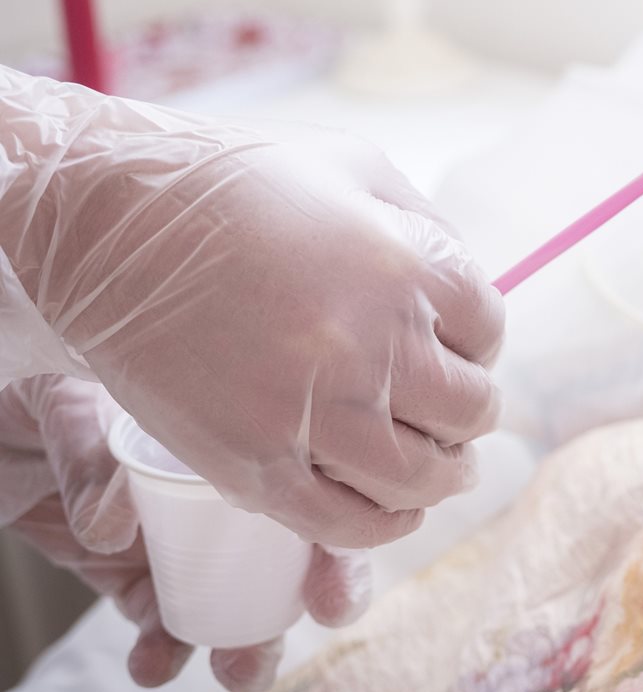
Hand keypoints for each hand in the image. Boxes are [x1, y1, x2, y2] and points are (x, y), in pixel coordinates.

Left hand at [0, 376, 370, 691]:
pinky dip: (162, 655)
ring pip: (239, 601)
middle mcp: (226, 493)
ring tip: (237, 668)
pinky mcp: (132, 579)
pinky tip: (152, 665)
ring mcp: (184, 542)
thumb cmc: (45, 386)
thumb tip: (113, 530)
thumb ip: (93, 455)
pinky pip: (160, 625)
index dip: (341, 542)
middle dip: (317, 600)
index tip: (332, 591)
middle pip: (299, 551)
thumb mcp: (69, 400)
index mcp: (241, 435)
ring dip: (249, 644)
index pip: (316, 486)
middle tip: (312, 622)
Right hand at [1, 71, 504, 547]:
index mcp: (406, 269)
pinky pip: (344, 522)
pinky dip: (383, 525)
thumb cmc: (233, 181)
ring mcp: (311, 412)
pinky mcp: (254, 464)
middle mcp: (371, 347)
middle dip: (468, 413)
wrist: (104, 221)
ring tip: (440, 467)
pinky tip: (391, 509)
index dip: (477, 343)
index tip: (457, 347)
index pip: (488, 332)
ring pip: (419, 478)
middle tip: (454, 412)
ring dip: (442, 477)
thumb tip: (468, 293)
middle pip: (468, 411)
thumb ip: (425, 225)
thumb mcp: (353, 166)